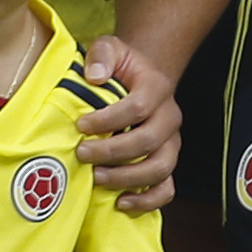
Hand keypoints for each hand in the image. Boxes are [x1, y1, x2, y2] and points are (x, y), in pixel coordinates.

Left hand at [70, 33, 184, 210]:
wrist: (140, 81)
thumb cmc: (120, 68)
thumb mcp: (110, 48)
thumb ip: (101, 55)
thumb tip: (95, 75)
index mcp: (157, 88)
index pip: (139, 107)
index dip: (109, 119)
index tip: (81, 125)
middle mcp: (169, 118)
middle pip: (149, 141)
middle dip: (113, 151)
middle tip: (82, 154)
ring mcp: (171, 144)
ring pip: (160, 168)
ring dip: (127, 178)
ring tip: (96, 178)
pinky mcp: (166, 163)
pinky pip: (167, 189)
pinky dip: (147, 200)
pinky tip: (121, 203)